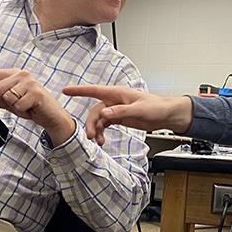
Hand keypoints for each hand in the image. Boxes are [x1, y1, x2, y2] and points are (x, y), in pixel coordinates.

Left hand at [0, 69, 75, 145]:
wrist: (51, 115)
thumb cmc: (33, 106)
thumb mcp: (10, 104)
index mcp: (14, 74)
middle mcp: (22, 75)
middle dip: (3, 101)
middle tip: (16, 103)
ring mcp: (30, 83)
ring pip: (6, 97)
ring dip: (14, 107)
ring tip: (24, 105)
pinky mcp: (35, 93)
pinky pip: (17, 105)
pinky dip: (21, 111)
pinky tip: (29, 108)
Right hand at [62, 85, 192, 145]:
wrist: (166, 116)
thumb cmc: (156, 107)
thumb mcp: (139, 110)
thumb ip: (121, 111)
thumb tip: (104, 113)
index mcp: (117, 93)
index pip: (94, 91)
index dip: (79, 91)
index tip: (65, 91)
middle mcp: (114, 100)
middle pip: (95, 110)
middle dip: (91, 123)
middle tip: (91, 136)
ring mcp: (116, 109)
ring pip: (99, 119)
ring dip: (96, 130)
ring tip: (98, 141)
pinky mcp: (119, 118)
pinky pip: (105, 124)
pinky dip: (102, 132)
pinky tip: (102, 140)